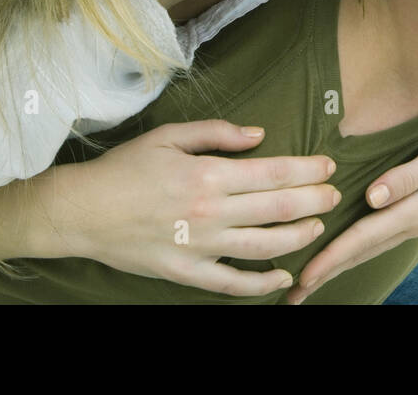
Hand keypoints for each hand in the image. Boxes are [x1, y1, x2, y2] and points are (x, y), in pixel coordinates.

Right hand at [48, 120, 339, 296]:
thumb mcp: (169, 136)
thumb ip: (217, 134)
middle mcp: (210, 212)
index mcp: (207, 174)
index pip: (273, 172)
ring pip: (263, 246)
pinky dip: (261, 284)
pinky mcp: (186, 272)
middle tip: (334, 194)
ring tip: (316, 227)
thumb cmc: (125, 168)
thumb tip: (259, 135)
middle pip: (277, 207)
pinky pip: (231, 284)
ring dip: (296, 237)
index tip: (327, 166)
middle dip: (313, 200)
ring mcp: (199, 246)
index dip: (307, 170)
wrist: (82, 211)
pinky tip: (282, 277)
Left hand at [283, 117, 417, 303]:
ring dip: (338, 265)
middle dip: (326, 273)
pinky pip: (378, 238)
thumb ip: (406, 177)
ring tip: (310, 280)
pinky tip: (344, 252)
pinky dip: (355, 249)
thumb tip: (372, 198)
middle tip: (292, 295)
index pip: (363, 238)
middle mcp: (412, 221)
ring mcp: (415, 220)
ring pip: (368, 248)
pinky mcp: (416, 212)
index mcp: (415, 210)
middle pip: (360, 252)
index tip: (304, 275)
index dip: (331, 257)